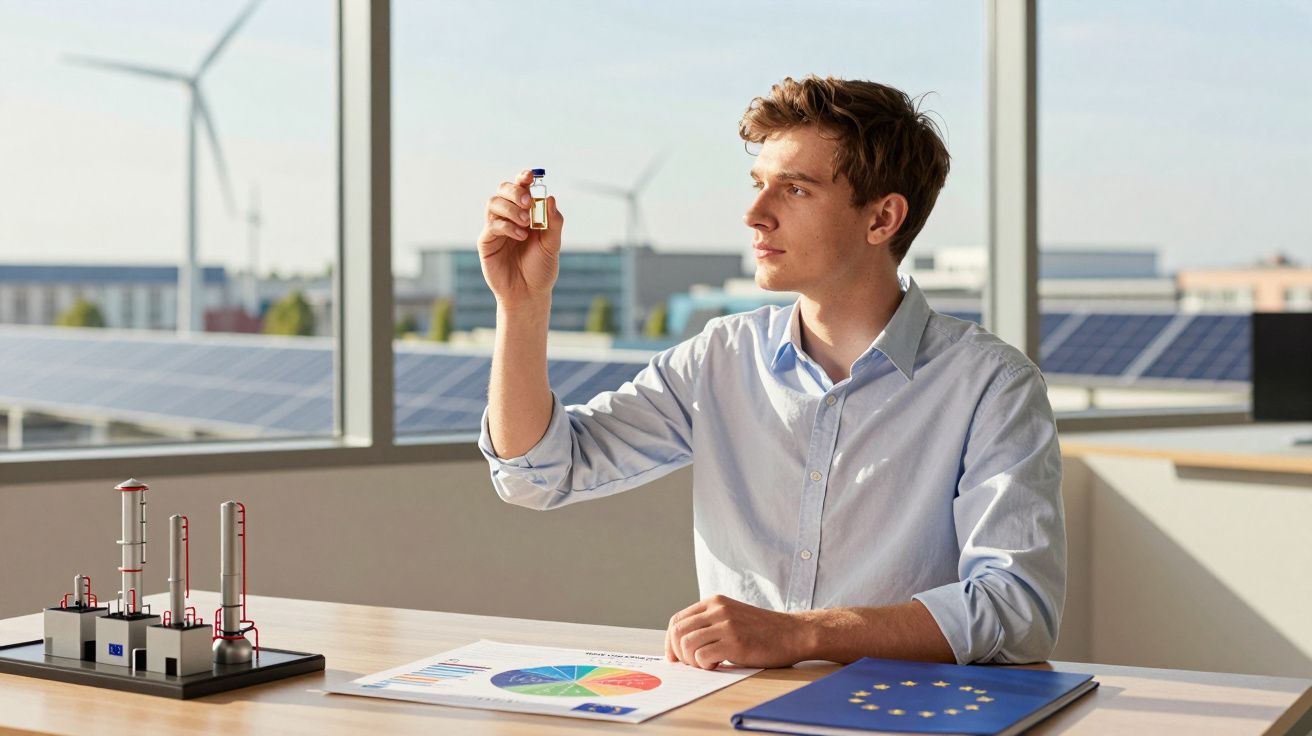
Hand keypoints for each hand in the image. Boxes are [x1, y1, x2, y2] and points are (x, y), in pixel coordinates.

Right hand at [477, 169, 563, 308]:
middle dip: (516, 191)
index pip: (521, 188)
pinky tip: (521, 236)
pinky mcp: (487, 242)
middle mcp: (509, 217)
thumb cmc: (541, 269)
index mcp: (526, 213)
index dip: (523, 178)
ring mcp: (496, 228)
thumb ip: (553, 222)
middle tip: (529, 203)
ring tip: (526, 223)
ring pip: (493, 203)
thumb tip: (550, 198)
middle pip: (503, 190)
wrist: (529, 293)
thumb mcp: (552, 244)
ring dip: (511, 208)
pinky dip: (507, 226)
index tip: (530, 175)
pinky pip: (492, 225)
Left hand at [665, 595, 813, 669]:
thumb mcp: (732, 617)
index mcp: (714, 602)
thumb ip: (710, 624)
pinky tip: (719, 665)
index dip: (670, 642)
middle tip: (690, 665)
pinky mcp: (734, 641)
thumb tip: (681, 646)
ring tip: (707, 664)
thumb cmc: (763, 631)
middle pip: (678, 632)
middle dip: (678, 653)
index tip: (675, 658)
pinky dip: (705, 665)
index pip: (677, 620)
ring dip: (692, 660)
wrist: (793, 633)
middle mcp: (717, 609)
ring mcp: (726, 624)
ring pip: (687, 644)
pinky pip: (702, 656)